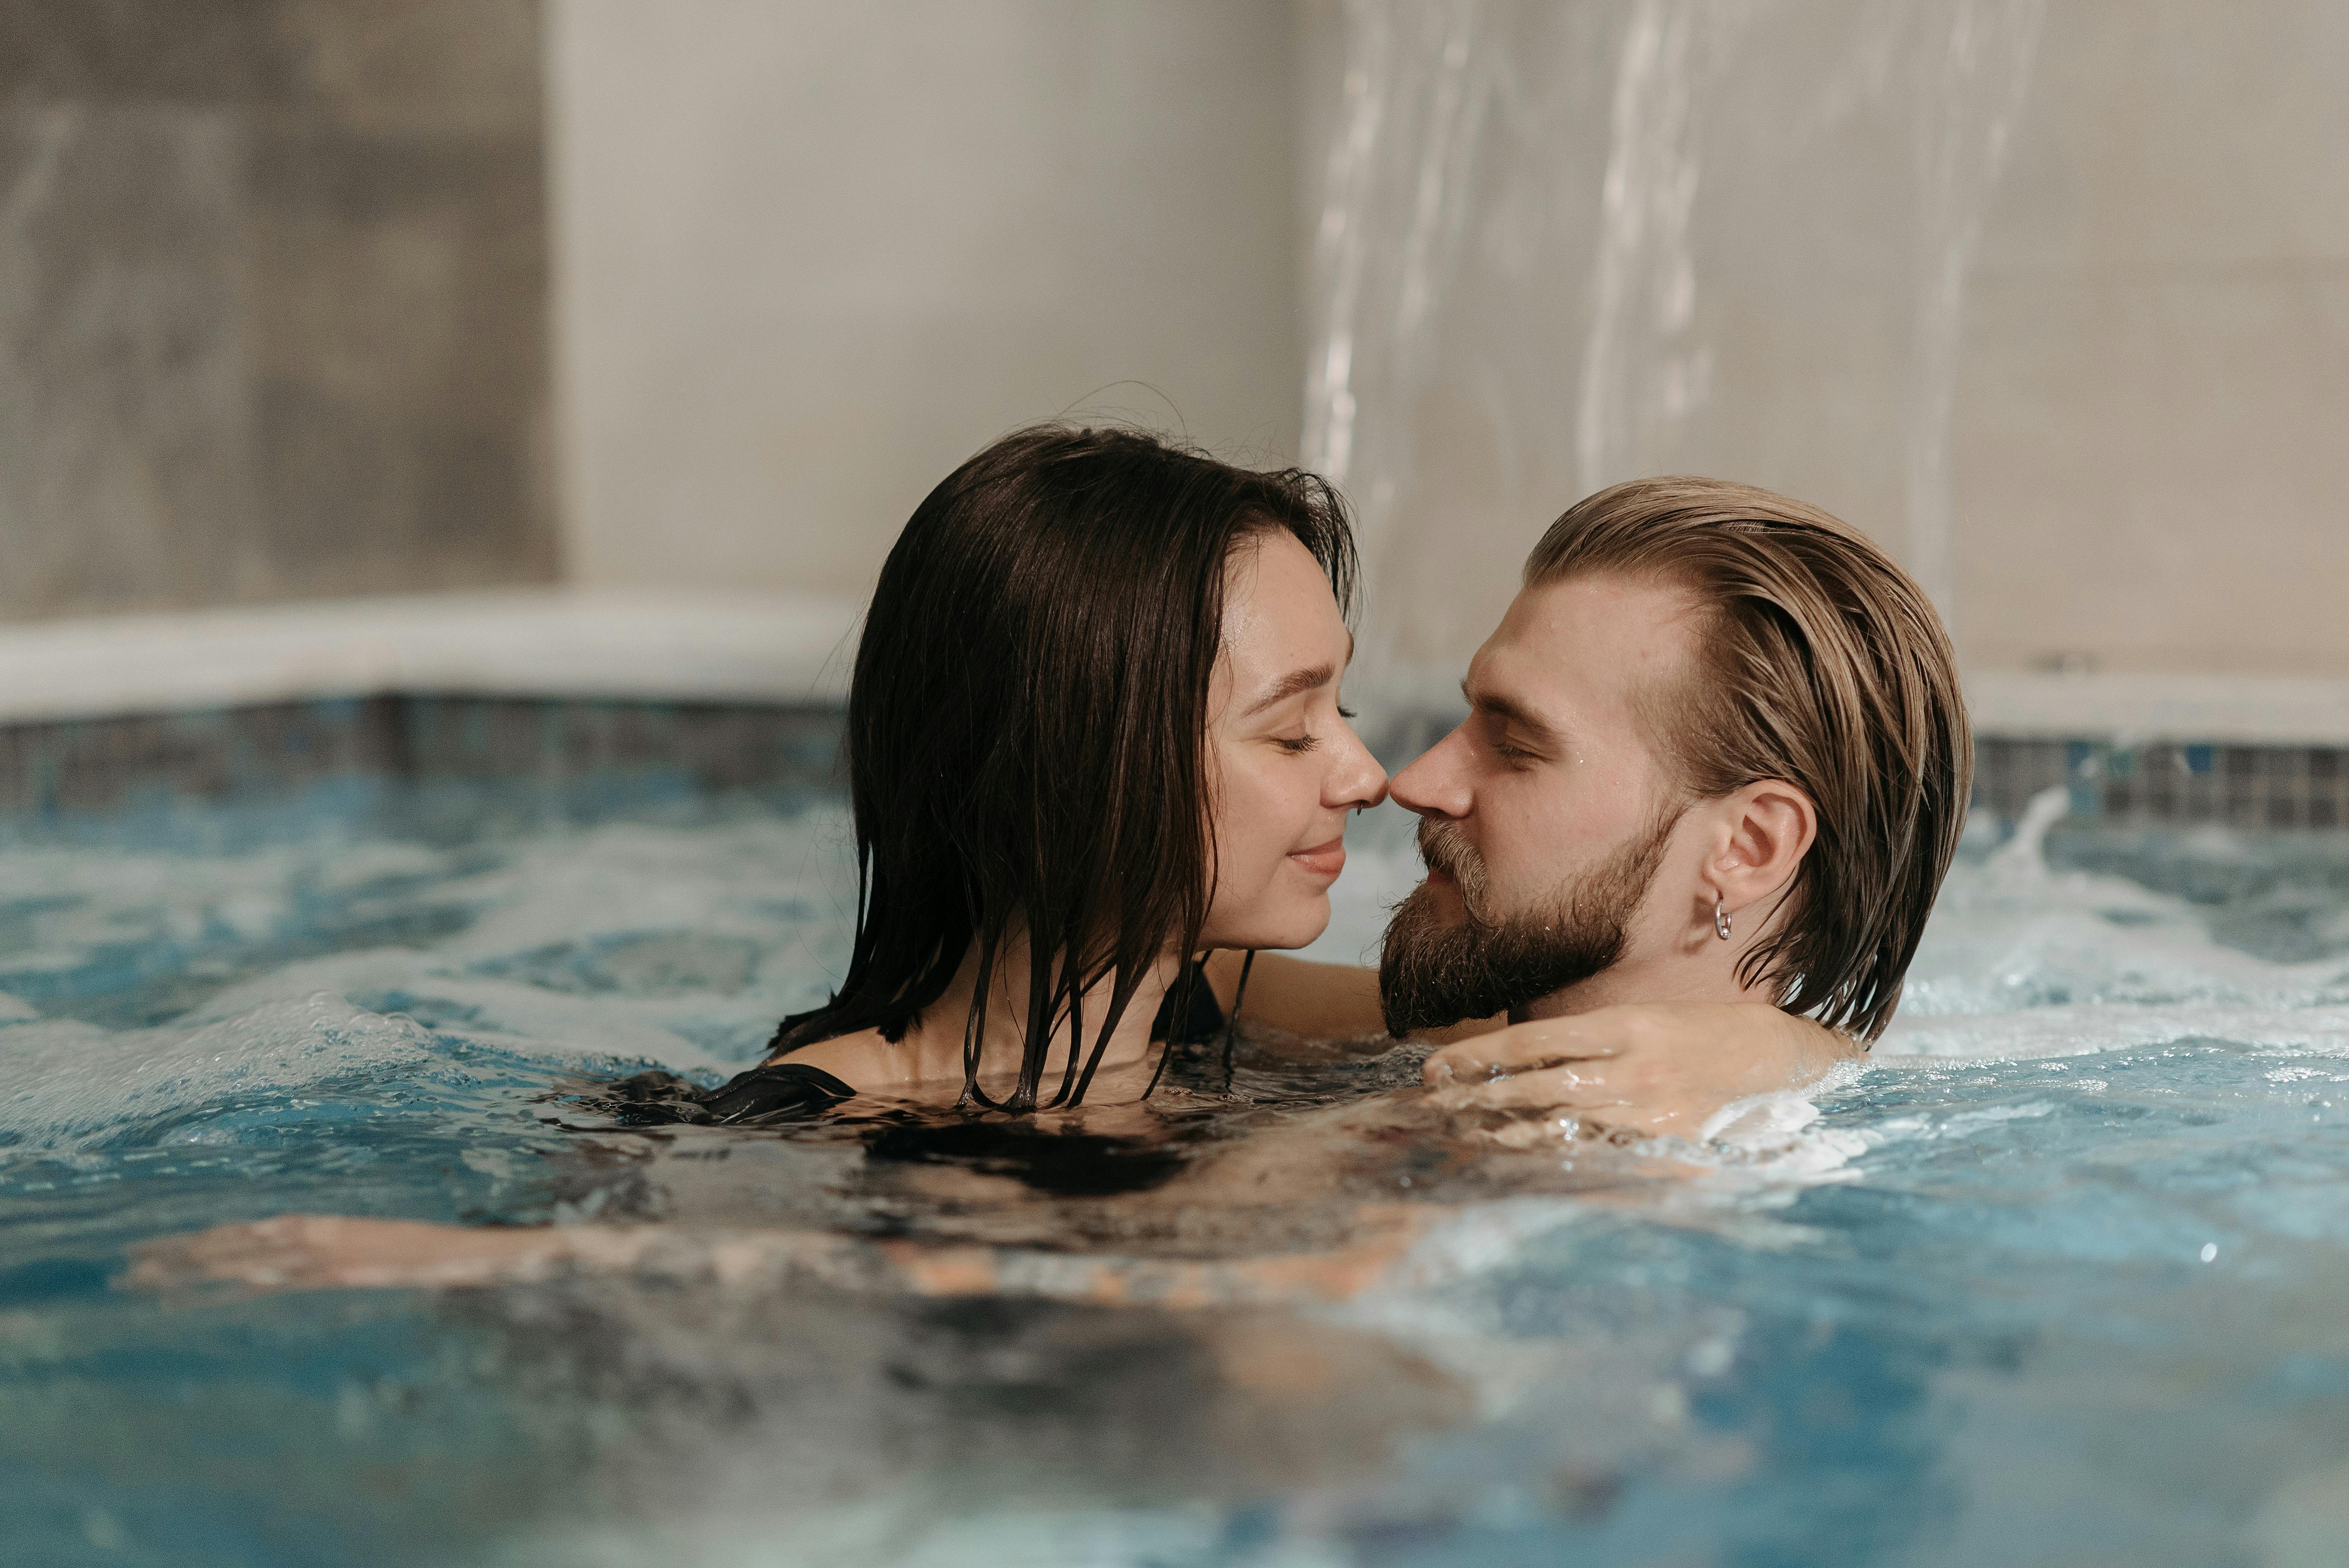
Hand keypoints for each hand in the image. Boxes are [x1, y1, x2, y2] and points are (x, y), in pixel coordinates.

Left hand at [1420, 1002, 1857, 1140]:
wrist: (1781, 1057)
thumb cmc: (1706, 1034)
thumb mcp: (1646, 1018)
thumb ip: (1591, 1039)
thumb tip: (1527, 1059)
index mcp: (1623, 1024)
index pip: (1532, 1039)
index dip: (1479, 1054)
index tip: (1437, 1066)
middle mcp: (1631, 1065)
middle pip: (1535, 1083)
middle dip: (1478, 1096)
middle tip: (1433, 1105)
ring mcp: (1649, 1108)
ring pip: (1561, 1122)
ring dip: (1507, 1130)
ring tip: (1465, 1135)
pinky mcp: (1667, 1142)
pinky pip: (1602, 1153)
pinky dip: (1560, 1158)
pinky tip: (1526, 1163)